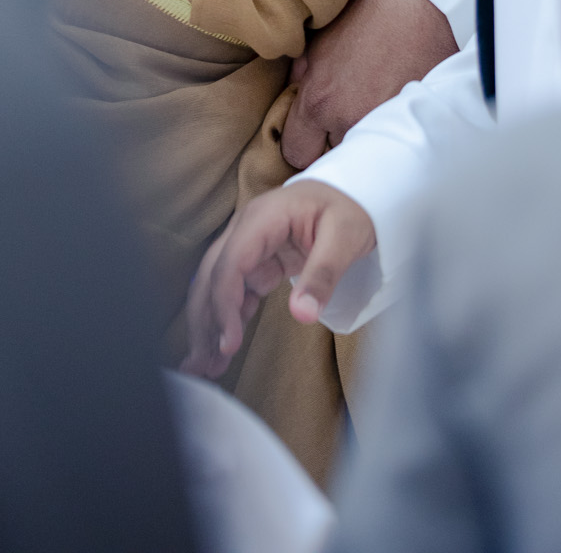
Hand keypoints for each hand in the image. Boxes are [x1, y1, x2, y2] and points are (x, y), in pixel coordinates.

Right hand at [181, 181, 375, 379]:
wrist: (358, 193)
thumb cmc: (350, 208)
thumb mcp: (344, 237)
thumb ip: (322, 275)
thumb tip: (302, 315)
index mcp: (262, 218)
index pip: (230, 264)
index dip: (224, 305)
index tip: (228, 345)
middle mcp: (246, 230)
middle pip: (212, 275)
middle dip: (204, 320)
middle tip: (202, 366)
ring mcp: (250, 246)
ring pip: (216, 285)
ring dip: (209, 324)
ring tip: (203, 366)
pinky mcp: (259, 262)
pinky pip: (235, 291)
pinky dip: (227, 319)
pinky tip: (222, 348)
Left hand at [280, 0, 456, 168]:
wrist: (416, 0)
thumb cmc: (366, 12)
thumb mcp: (318, 40)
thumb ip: (302, 77)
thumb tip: (294, 97)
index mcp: (319, 102)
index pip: (297, 153)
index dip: (303, 141)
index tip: (312, 130)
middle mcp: (348, 120)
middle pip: (333, 154)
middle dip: (336, 136)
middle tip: (348, 107)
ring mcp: (384, 123)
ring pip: (366, 146)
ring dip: (366, 129)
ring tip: (375, 99)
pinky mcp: (415, 118)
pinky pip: (397, 135)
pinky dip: (395, 123)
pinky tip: (396, 96)